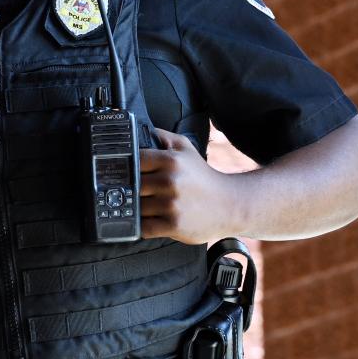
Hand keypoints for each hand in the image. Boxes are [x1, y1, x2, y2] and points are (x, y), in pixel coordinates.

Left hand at [139, 129, 244, 244]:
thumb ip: (162, 136)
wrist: (230, 205)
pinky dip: (142, 227)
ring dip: (136, 209)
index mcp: (171, 160)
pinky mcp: (173, 225)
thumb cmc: (203, 177)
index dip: (128, 167)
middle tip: (135, 192)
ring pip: (136, 207)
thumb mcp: (186, 148)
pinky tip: (149, 220)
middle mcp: (170, 181)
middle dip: (131, 189)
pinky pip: (143, 228)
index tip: (127, 172)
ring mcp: (171, 204)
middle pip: (131, 185)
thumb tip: (139, 131)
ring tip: (146, 206)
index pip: (133, 160)